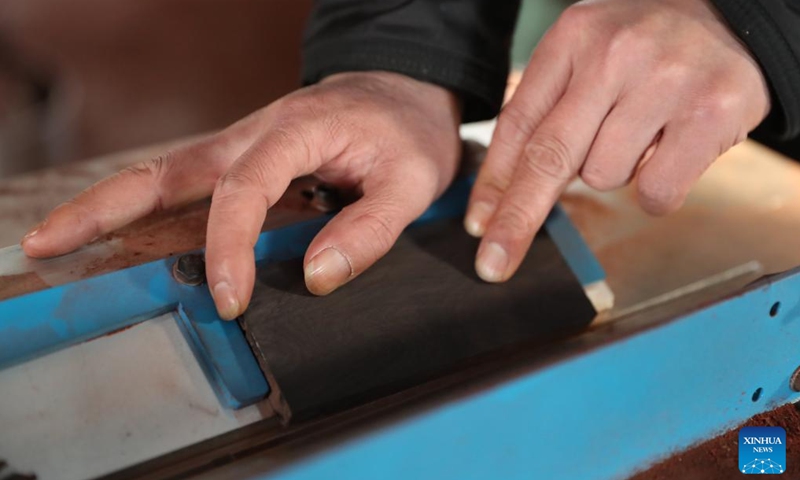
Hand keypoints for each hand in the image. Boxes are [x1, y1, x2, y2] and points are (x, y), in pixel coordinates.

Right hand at [21, 72, 460, 318]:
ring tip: (56, 239)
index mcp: (295, 132)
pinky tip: (118, 232)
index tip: (227, 300)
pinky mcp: (242, 158)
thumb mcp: (412, 181)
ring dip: (109, 206)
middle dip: (105, 208)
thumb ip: (370, 230)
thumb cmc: (408, 130)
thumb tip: (315, 278)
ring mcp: (242, 144)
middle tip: (48, 243)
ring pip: (164, 174)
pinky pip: (186, 182)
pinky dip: (145, 207)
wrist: (401, 88)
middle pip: (167, 171)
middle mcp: (254, 134)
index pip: (244, 193)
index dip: (228, 250)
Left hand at [465, 0, 769, 282]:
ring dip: (616, 172)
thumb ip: (546, 111)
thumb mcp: (586, 55)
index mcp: (572, 39)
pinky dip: (657, 190)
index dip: (493, 182)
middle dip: (517, 218)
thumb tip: (500, 195)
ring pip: (604, 177)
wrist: (734, 18)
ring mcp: (664, 82)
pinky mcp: (710, 113)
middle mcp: (614, 55)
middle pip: (549, 158)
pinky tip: (671, 150)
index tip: (478, 225)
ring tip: (643, 132)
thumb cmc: (645, 47)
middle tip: (493, 263)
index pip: (519, 124)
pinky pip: (655, 191)